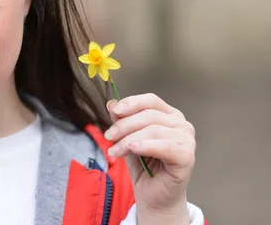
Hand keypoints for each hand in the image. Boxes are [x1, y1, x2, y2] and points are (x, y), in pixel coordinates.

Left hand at [105, 94, 195, 223]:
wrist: (153, 197)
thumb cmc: (144, 166)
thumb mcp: (128, 139)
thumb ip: (122, 120)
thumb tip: (111, 103)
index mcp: (170, 116)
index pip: (151, 100)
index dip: (131, 103)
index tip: (114, 111)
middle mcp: (182, 125)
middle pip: (149, 116)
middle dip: (124, 125)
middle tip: (109, 136)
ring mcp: (187, 141)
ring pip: (153, 131)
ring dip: (128, 139)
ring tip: (114, 151)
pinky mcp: (187, 157)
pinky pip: (165, 147)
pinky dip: (146, 146)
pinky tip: (132, 149)